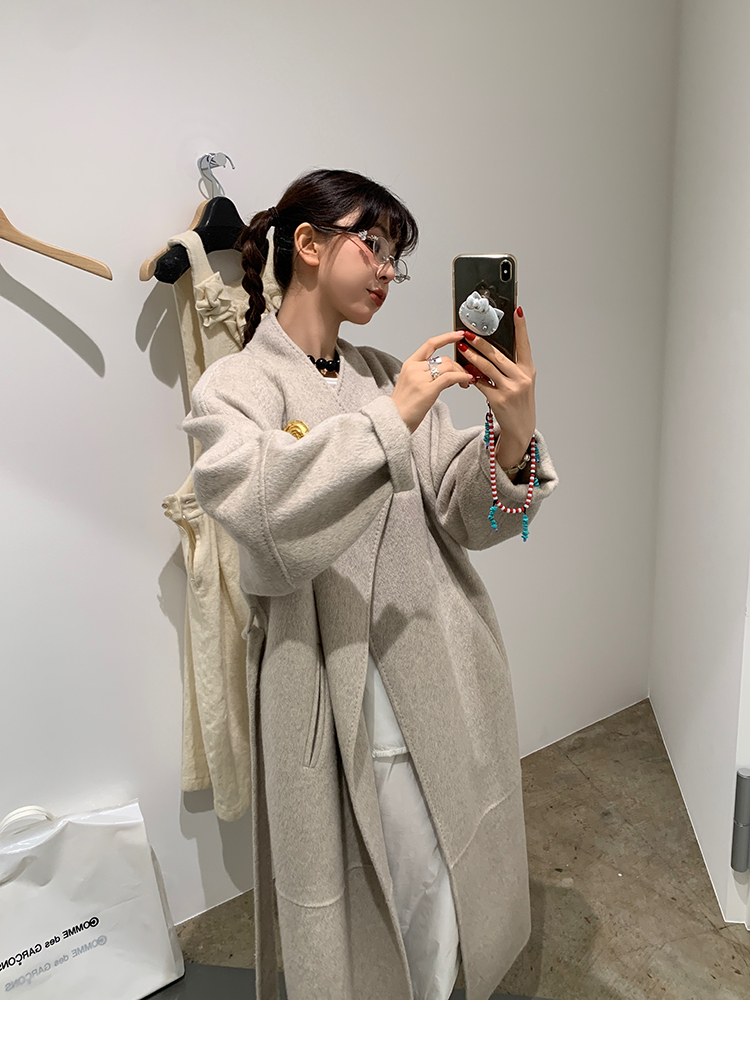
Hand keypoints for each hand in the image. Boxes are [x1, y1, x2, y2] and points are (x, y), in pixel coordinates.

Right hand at [391, 330, 473, 432]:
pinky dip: (461, 377)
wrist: (393, 420)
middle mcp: (414, 368)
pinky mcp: (428, 390)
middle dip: (459, 366)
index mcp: (410, 364)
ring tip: (466, 382)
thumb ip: (427, 375)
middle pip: (444, 359)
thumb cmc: (403, 407)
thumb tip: (448, 372)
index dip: (446, 337)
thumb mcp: (412, 384)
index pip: (430, 344)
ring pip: (449, 367)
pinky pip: (450, 378)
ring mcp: (420, 378)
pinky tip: (466, 381)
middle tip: (466, 376)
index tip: (459, 334)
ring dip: (461, 373)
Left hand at [458, 308, 535, 464]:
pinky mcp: (498, 399)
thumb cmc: (520, 402)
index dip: (521, 327)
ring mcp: (510, 389)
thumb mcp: (522, 382)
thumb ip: (511, 366)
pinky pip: (481, 384)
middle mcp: (521, 378)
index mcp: (528, 370)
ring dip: (471, 357)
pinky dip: (471, 377)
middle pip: (498, 355)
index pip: (524, 344)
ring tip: (462, 349)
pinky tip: (464, 371)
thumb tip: (492, 349)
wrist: (521, 428)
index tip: (517, 311)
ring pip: (486, 368)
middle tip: (469, 334)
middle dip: (482, 343)